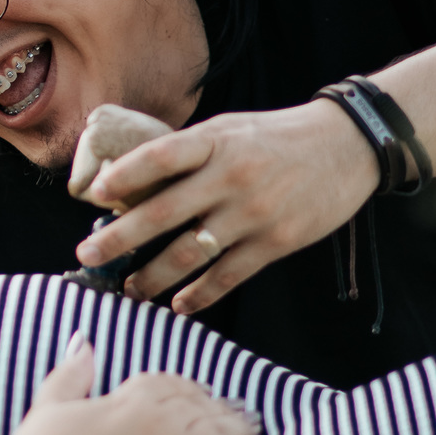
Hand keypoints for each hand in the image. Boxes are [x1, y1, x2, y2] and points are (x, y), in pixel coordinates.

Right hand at [11, 338, 259, 434]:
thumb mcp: (49, 407)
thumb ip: (72, 373)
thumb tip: (84, 343)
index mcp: (131, 399)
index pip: (172, 383)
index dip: (187, 387)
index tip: (197, 391)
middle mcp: (161, 424)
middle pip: (201, 405)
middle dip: (215, 405)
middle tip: (229, 407)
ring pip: (220, 432)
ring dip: (236, 425)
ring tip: (248, 424)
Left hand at [72, 100, 379, 315]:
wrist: (348, 146)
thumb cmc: (277, 137)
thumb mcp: (231, 129)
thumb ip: (190, 152)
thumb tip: (133, 178)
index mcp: (215, 142)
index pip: (159, 157)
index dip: (123, 175)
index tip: (94, 195)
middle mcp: (230, 176)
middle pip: (162, 212)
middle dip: (119, 239)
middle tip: (87, 256)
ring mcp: (252, 212)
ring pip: (189, 253)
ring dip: (153, 276)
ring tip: (130, 289)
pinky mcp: (275, 242)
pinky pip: (227, 276)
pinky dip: (198, 295)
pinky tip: (179, 305)